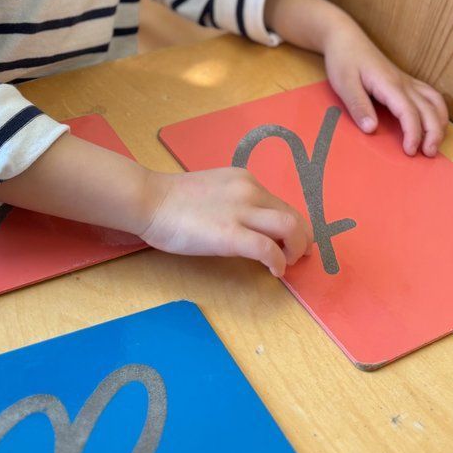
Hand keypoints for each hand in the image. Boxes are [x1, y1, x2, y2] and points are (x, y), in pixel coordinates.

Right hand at [139, 169, 311, 278]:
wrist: (149, 200)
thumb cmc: (173, 200)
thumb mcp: (214, 192)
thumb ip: (235, 203)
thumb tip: (252, 226)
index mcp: (244, 180)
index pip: (281, 204)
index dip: (293, 225)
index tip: (292, 241)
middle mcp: (249, 191)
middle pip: (293, 215)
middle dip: (302, 238)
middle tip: (298, 256)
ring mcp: (241, 212)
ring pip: (290, 228)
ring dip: (296, 249)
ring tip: (288, 263)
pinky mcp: (231, 235)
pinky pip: (268, 250)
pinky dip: (278, 262)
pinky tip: (273, 272)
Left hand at [322, 21, 448, 157]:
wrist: (346, 38)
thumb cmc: (344, 60)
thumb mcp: (344, 84)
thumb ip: (358, 106)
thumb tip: (371, 129)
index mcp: (389, 84)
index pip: (409, 112)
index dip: (413, 133)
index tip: (410, 151)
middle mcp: (403, 83)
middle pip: (429, 109)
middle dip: (433, 133)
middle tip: (428, 154)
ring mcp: (407, 81)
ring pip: (435, 101)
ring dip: (440, 122)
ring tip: (435, 142)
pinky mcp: (406, 81)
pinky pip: (431, 95)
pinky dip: (438, 110)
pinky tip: (434, 121)